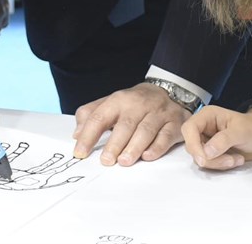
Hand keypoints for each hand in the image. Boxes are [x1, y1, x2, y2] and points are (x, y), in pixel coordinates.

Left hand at [72, 82, 187, 166]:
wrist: (169, 89)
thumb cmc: (134, 103)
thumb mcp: (111, 103)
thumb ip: (91, 115)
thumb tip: (76, 134)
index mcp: (119, 100)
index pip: (100, 117)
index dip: (88, 135)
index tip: (80, 152)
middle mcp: (139, 105)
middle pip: (125, 125)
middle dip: (114, 144)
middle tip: (106, 161)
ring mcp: (158, 113)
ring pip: (146, 130)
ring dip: (134, 147)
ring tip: (124, 161)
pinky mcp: (174, 123)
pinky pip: (166, 135)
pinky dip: (157, 147)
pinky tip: (147, 156)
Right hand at [182, 106, 251, 169]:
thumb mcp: (241, 131)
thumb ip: (224, 140)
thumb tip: (206, 152)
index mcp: (207, 116)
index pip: (189, 128)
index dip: (193, 144)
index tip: (203, 159)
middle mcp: (202, 128)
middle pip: (192, 146)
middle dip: (210, 158)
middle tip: (230, 161)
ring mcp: (205, 141)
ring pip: (199, 158)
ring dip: (218, 163)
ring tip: (237, 159)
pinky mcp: (209, 153)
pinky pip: (208, 164)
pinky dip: (221, 166)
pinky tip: (236, 160)